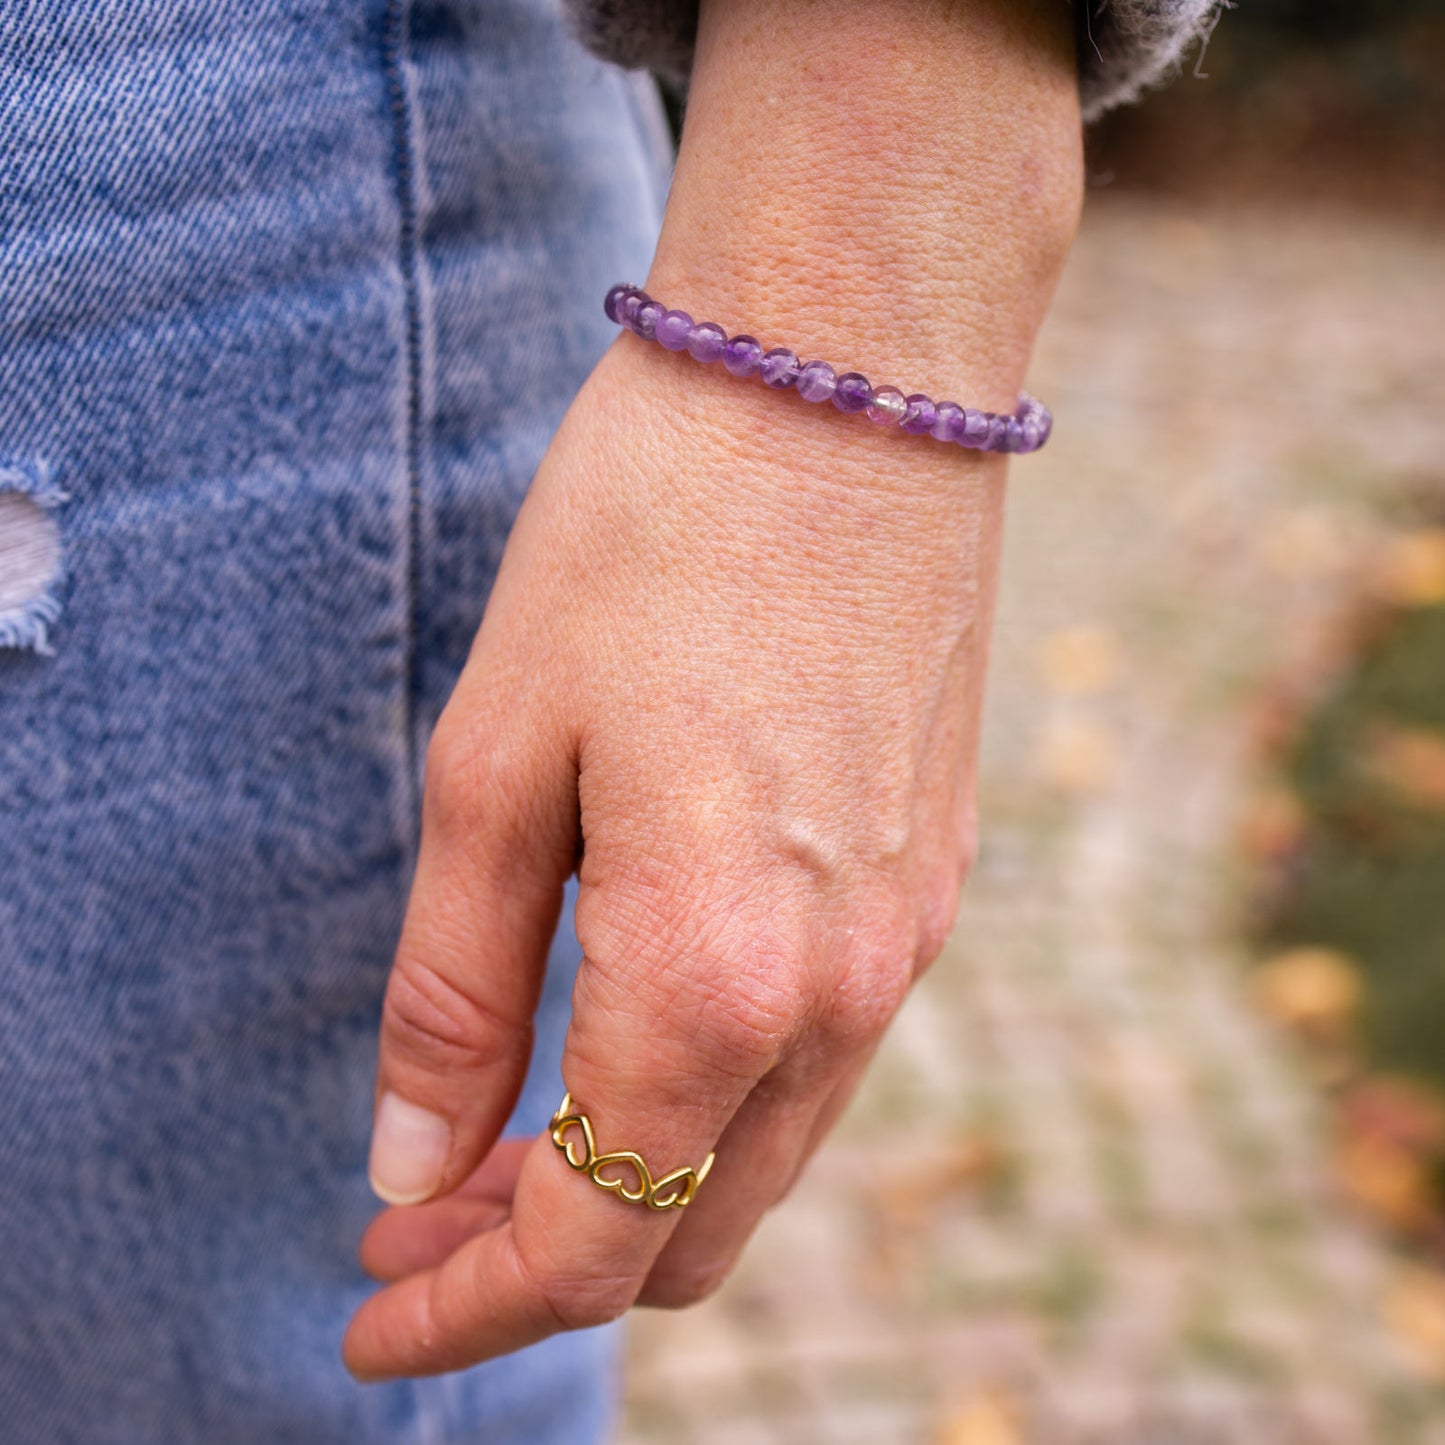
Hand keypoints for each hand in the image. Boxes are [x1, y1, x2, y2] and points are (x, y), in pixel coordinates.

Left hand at [340, 0, 1081, 1380]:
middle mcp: (843, 993)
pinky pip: (824, 1050)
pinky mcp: (934, 877)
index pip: (585, 1235)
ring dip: (640, 1174)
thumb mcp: (497, 761)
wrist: (856, 374)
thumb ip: (456, 986)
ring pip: (765, 1150)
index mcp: (714, 976)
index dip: (466, 1304)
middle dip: (549, 1251)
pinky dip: (721, 1088)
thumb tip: (411, 1160)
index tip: (374, 1310)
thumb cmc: (657, 534)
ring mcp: (910, 941)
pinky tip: (645, 1010)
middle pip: (692, 1228)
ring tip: (516, 1124)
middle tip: (424, 1210)